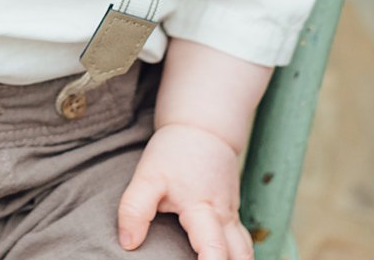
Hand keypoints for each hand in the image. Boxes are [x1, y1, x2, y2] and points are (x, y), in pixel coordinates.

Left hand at [116, 122, 253, 259]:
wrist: (202, 127)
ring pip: (245, 250)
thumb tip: (128, 243)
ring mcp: (232, 214)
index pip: (214, 248)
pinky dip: (235, 255)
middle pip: (239, 255)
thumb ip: (135, 209)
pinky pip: (241, 241)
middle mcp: (224, 216)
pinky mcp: (232, 213)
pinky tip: (224, 259)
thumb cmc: (174, 151)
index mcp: (202, 210)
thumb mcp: (147, 177)